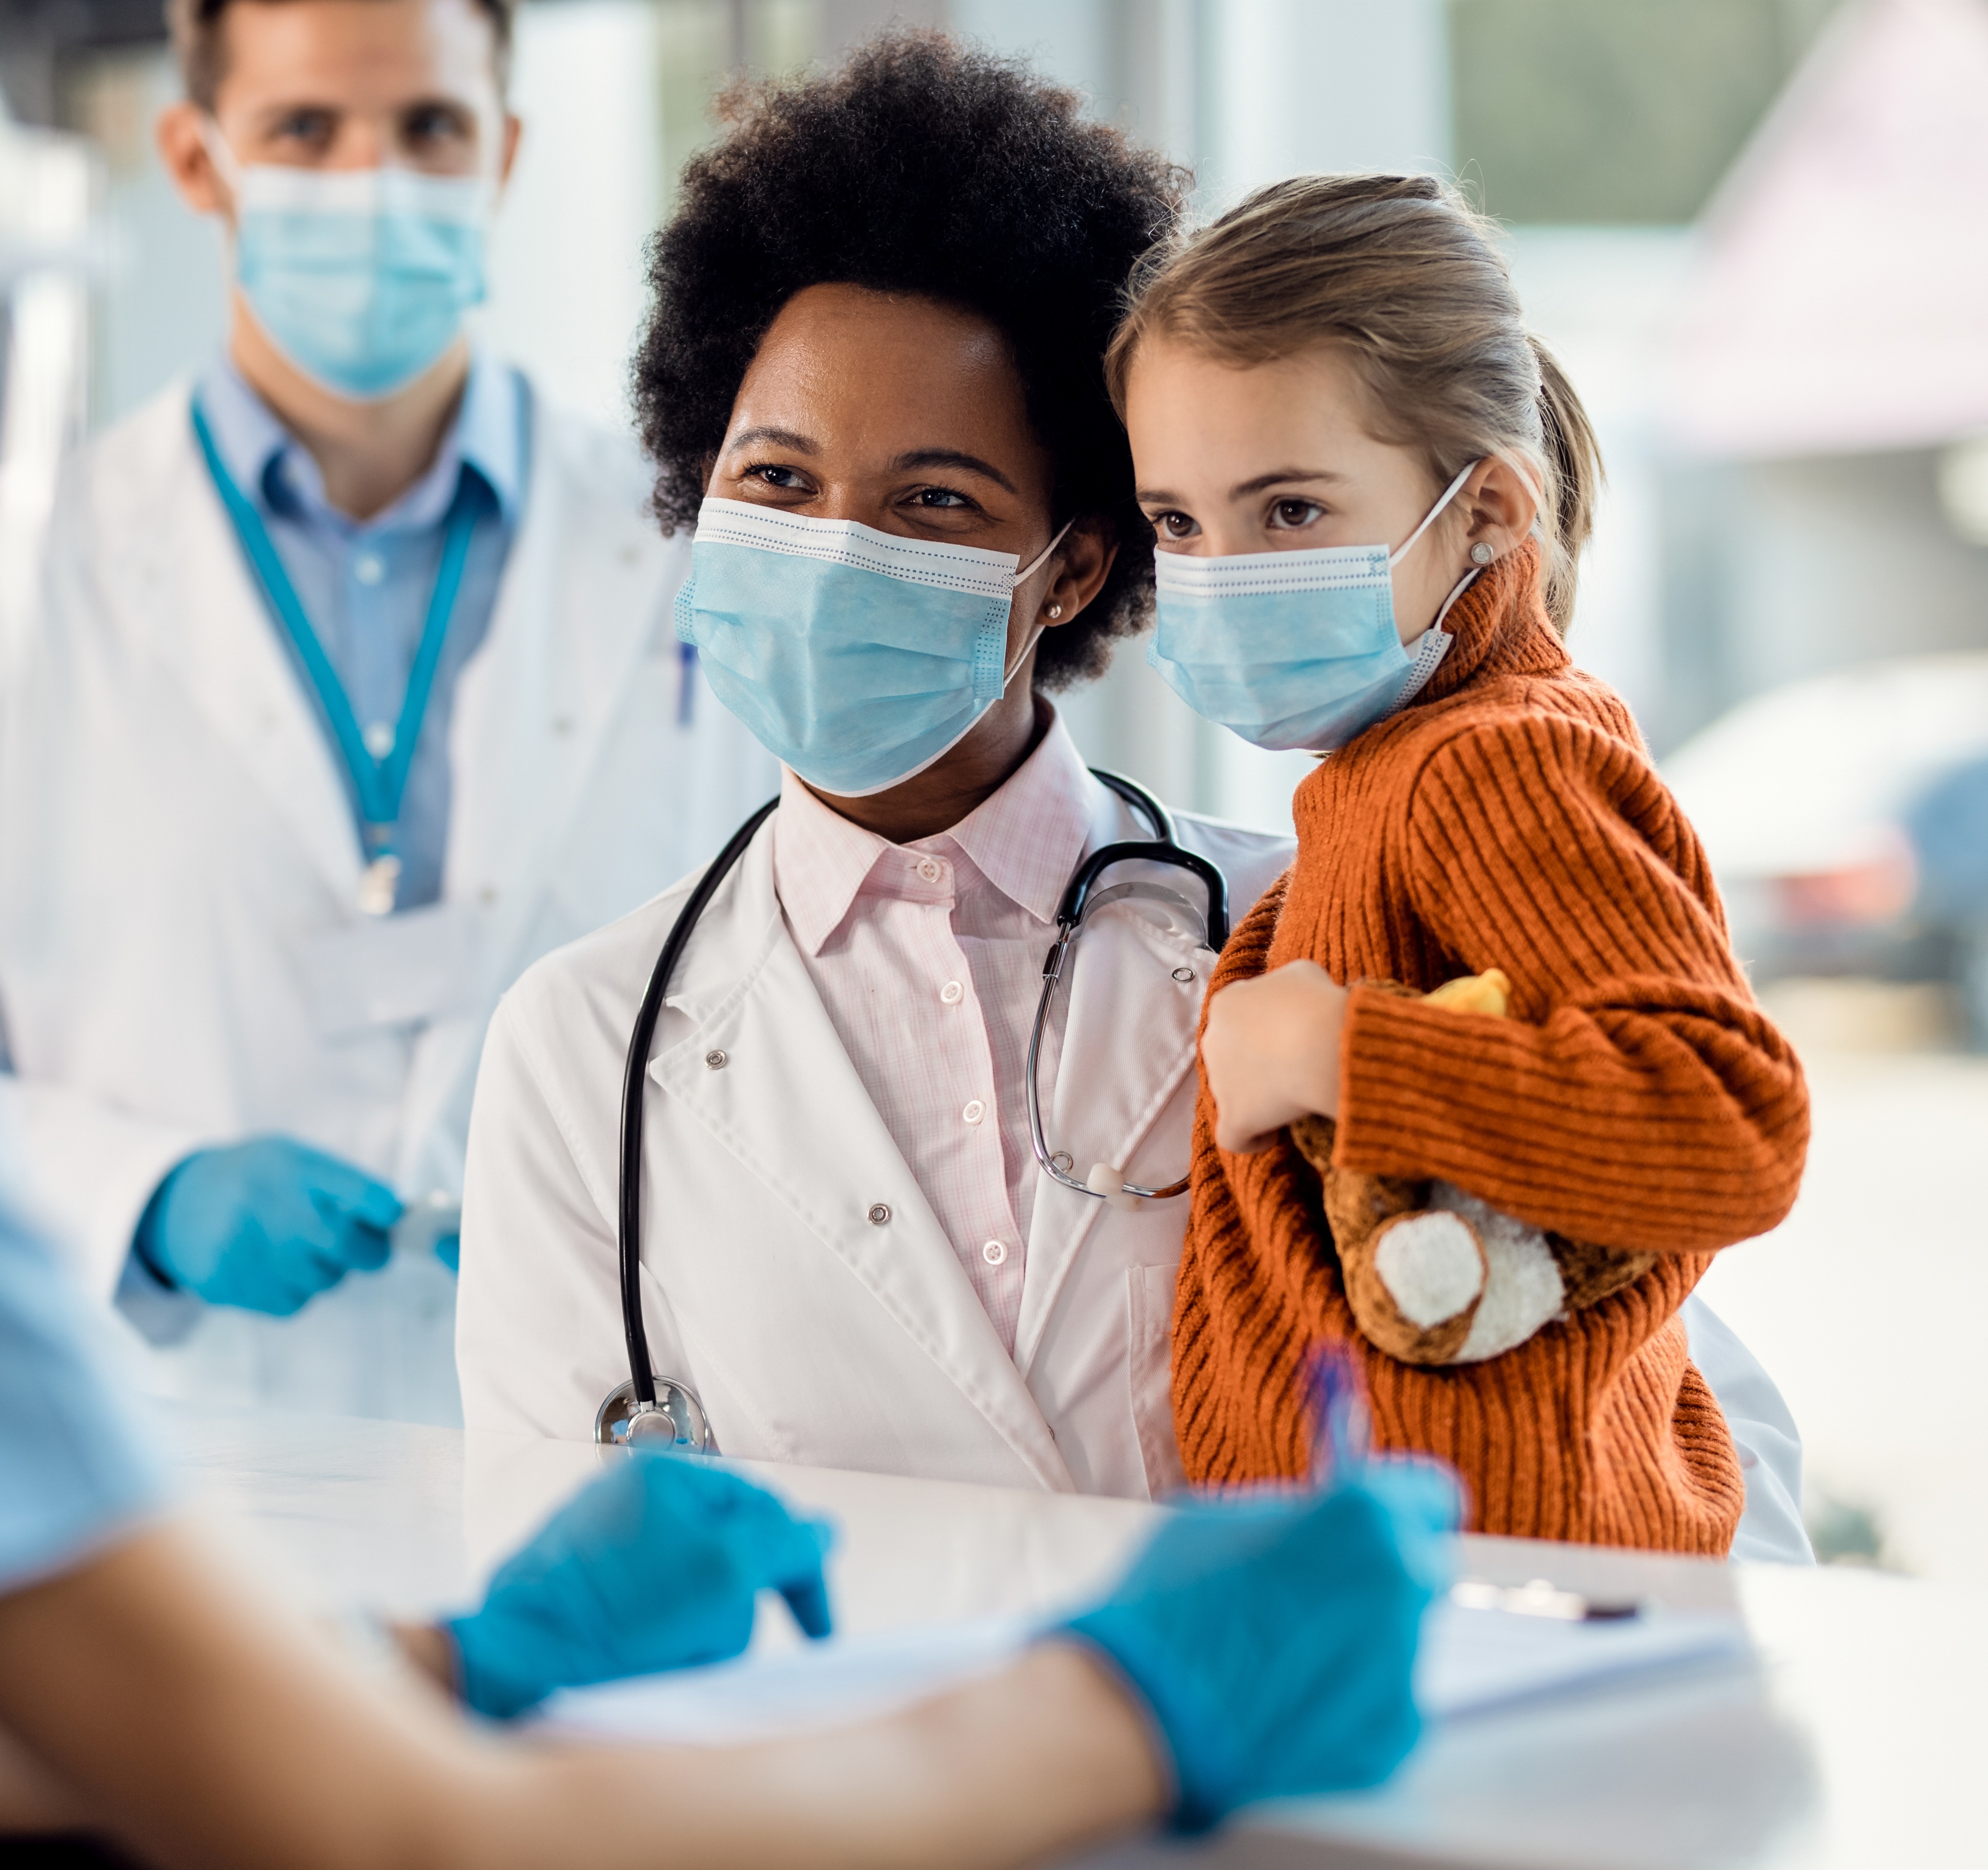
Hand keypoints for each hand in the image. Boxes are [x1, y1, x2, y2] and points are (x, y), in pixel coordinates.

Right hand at [132, 1138, 399, 1314]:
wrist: (179, 1201)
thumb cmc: (260, 1180)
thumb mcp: (298, 1161)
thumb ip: (346, 1187)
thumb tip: (400, 1221)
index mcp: (292, 1166)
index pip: (362, 1193)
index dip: (387, 1211)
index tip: (394, 1218)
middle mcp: (266, 1204)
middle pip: (346, 1246)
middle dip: (371, 1253)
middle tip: (370, 1250)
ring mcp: (242, 1247)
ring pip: (323, 1281)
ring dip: (328, 1272)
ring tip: (304, 1250)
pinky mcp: (224, 1283)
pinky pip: (291, 1304)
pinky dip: (296, 1291)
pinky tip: (277, 1269)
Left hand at [446, 1452, 835, 1719]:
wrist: (513, 1668)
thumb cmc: (610, 1617)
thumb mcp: (726, 1572)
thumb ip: (787, 1543)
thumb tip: (821, 1532)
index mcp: (667, 1477)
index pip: (766, 1514)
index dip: (802, 1573)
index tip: (815, 1629)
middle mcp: (631, 1500)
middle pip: (728, 1560)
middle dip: (731, 1612)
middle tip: (712, 1643)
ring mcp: (601, 1546)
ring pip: (690, 1595)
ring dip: (693, 1635)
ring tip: (663, 1659)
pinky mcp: (580, 1592)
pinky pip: (647, 1618)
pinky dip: (655, 1645)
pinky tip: (635, 1664)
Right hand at [1059, 1462, 1457, 1831]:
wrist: (1143, 1713)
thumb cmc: (1171, 1600)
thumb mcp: (1224, 1517)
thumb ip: (1293, 1513)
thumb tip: (1324, 1510)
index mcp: (1366, 1514)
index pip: (1433, 1493)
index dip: (1400, 1505)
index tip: (1374, 1521)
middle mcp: (1402, 1584)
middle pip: (1419, 1569)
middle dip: (1376, 1577)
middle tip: (1315, 1592)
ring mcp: (1403, 1667)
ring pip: (1397, 1640)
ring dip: (1356, 1641)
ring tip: (1280, 1657)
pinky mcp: (1392, 1739)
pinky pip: (1383, 1705)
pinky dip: (1346, 1702)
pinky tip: (1285, 1702)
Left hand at [1200, 959, 1348, 1151]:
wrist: (1322, 1042)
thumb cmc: (1317, 1004)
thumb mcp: (1302, 973)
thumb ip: (1285, 984)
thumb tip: (1293, 997)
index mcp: (1226, 1003)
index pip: (1238, 1018)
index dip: (1263, 1030)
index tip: (1288, 1039)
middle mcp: (1213, 1040)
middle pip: (1231, 1055)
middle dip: (1255, 1063)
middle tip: (1291, 1070)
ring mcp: (1219, 1082)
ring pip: (1231, 1094)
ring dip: (1256, 1098)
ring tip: (1291, 1102)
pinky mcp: (1233, 1117)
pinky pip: (1233, 1137)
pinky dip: (1251, 1139)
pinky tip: (1271, 1136)